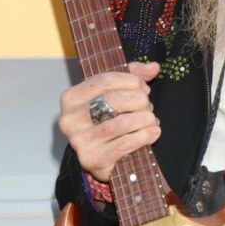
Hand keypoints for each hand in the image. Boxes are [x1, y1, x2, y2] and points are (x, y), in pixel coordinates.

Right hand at [58, 62, 161, 182]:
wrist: (98, 158)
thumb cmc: (106, 122)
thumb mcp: (115, 95)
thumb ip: (133, 77)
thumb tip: (154, 67)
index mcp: (72, 97)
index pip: (105, 80)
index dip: (131, 81)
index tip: (144, 88)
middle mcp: (70, 118)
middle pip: (114, 100)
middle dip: (139, 102)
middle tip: (149, 107)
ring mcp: (79, 140)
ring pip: (122, 123)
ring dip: (145, 119)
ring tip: (152, 121)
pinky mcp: (92, 159)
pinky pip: (124, 144)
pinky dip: (144, 136)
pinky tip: (154, 132)